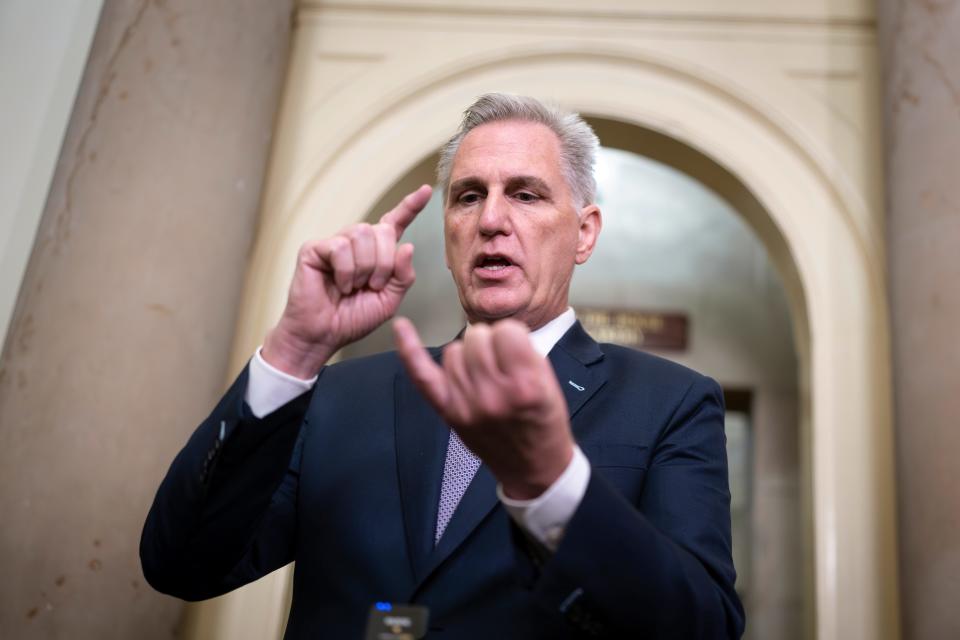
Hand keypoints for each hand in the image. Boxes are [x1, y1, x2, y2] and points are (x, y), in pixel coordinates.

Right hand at [263, 185, 431, 377]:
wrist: (323, 335)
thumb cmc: (352, 318)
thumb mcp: (388, 300)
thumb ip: (403, 275)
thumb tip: (408, 245)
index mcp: (376, 253)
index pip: (395, 223)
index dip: (411, 206)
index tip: (427, 191)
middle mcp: (356, 243)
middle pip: (383, 230)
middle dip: (384, 262)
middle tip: (373, 286)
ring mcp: (335, 243)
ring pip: (362, 234)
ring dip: (365, 267)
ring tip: (354, 286)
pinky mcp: (315, 248)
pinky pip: (340, 247)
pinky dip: (345, 270)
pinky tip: (339, 284)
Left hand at [393, 317, 573, 498]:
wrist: (533, 467)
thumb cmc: (544, 423)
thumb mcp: (550, 384)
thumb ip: (525, 353)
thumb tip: (497, 331)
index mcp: (525, 386)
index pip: (507, 331)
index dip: (513, 336)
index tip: (517, 350)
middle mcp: (492, 395)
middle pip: (477, 337)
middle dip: (490, 344)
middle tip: (502, 366)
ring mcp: (466, 405)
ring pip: (454, 350)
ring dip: (469, 355)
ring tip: (485, 375)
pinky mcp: (448, 412)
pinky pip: (422, 375)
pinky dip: (409, 350)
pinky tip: (401, 328)